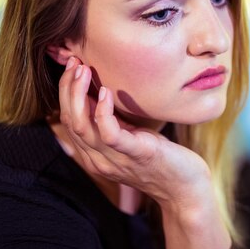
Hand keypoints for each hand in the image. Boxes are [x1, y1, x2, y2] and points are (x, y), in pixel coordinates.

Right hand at [58, 57, 212, 212]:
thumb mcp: (131, 136)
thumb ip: (113, 122)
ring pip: (82, 126)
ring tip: (83, 70)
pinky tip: (106, 91)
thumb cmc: (160, 157)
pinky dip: (103, 111)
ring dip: (78, 94)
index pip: (68, 121)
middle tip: (73, 61)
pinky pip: (109, 134)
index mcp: (94, 155)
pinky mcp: (135, 154)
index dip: (65, 92)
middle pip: (71, 121)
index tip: (72, 66)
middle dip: (67, 88)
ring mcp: (114, 159)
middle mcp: (98, 159)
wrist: (184, 187)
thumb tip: (101, 90)